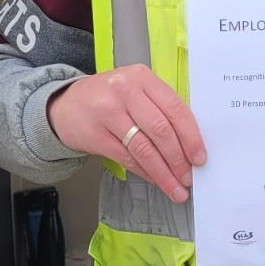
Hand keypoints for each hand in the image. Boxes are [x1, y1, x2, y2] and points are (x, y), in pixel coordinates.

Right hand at [47, 66, 206, 203]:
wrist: (64, 105)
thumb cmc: (108, 98)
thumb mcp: (135, 90)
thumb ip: (160, 108)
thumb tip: (190, 145)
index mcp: (142, 78)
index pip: (175, 108)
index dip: (191, 136)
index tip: (200, 157)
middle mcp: (125, 91)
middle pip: (161, 129)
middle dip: (178, 159)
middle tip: (188, 177)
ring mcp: (107, 112)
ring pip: (144, 148)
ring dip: (163, 172)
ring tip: (176, 187)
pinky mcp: (95, 134)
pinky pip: (127, 158)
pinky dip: (145, 172)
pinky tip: (156, 180)